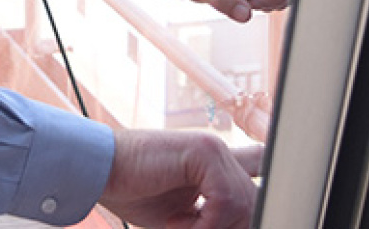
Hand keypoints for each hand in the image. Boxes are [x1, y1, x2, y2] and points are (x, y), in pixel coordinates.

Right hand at [99, 129, 259, 228]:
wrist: (99, 171)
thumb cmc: (132, 192)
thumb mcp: (184, 217)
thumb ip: (212, 220)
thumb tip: (241, 226)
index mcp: (214, 166)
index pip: (259, 170)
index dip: (269, 193)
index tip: (267, 210)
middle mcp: (219, 153)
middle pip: (256, 201)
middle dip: (235, 226)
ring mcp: (213, 148)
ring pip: (245, 203)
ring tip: (179, 227)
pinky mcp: (203, 151)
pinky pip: (226, 200)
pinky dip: (207, 223)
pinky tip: (178, 223)